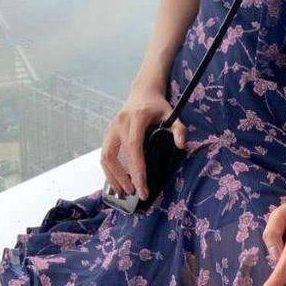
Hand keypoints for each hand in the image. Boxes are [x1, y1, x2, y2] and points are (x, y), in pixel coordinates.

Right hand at [100, 86, 187, 200]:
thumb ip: (178, 129)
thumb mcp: (171, 113)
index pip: (134, 147)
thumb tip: (181, 145)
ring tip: (124, 191)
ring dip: (112, 177)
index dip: (136, 169)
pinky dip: (109, 171)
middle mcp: (120, 123)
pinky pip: (105, 155)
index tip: (142, 187)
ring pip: (105, 157)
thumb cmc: (157, 105)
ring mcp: (111, 128)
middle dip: (123, 178)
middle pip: (114, 155)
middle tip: (134, 193)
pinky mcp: (108, 133)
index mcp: (136, 118)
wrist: (142, 92)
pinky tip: (118, 182)